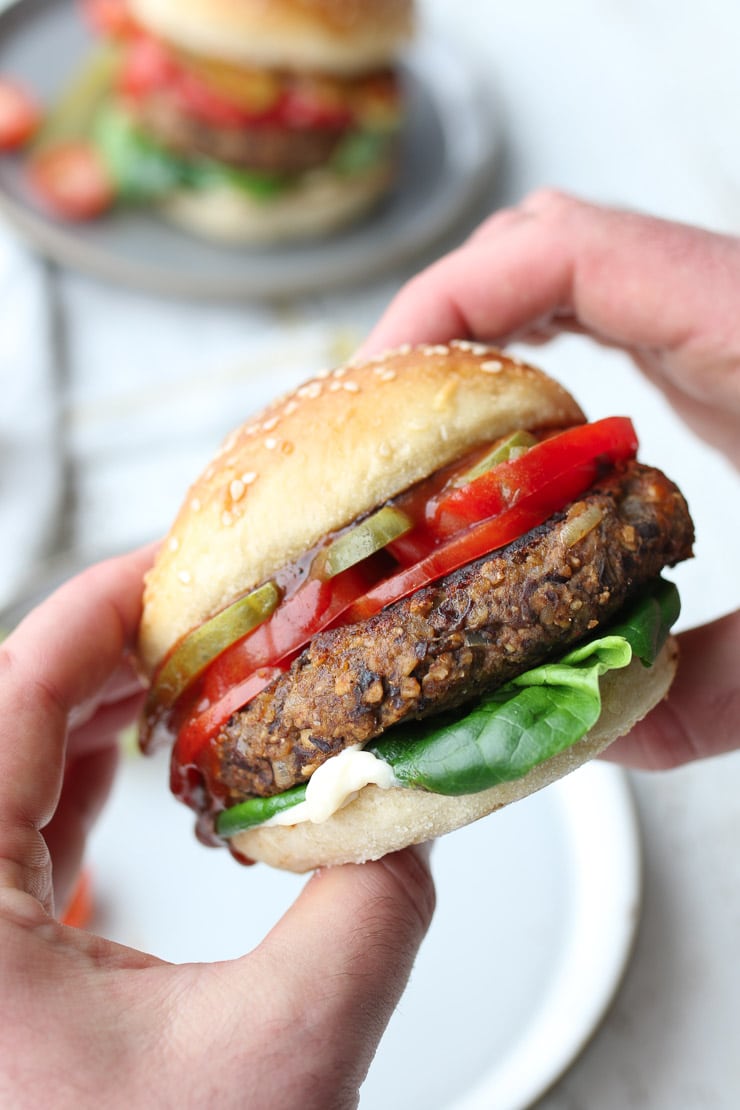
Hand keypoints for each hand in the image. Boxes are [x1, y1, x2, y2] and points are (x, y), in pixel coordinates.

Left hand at [0, 551, 434, 1107]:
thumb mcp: (277, 1069)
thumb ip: (364, 921)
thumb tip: (407, 824)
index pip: (15, 687)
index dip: (107, 604)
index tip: (187, 567)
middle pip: (12, 714)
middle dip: (118, 652)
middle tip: (215, 617)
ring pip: (11, 769)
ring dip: (102, 712)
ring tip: (193, 677)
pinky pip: (17, 833)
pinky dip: (84, 783)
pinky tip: (147, 772)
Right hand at [363, 189, 739, 770]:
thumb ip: (728, 687)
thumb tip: (607, 730)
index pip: (562, 250)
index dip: (445, 301)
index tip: (382, 385)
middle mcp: (731, 313)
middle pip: (542, 255)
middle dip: (441, 331)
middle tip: (384, 431)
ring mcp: (724, 334)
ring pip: (564, 289)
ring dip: (479, 354)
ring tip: (425, 447)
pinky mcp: (726, 369)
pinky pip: (601, 333)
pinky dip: (533, 376)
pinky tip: (515, 457)